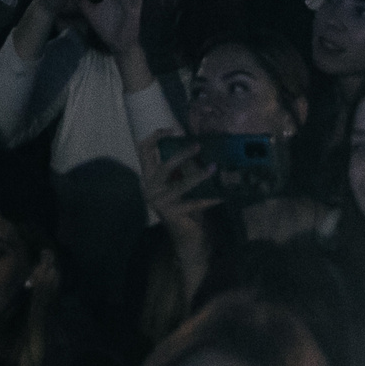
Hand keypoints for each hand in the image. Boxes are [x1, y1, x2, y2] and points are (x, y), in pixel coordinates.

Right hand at [139, 138, 222, 255]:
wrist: (185, 235)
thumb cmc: (184, 203)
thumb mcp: (179, 181)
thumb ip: (182, 166)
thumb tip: (196, 143)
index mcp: (149, 176)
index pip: (143, 151)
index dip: (155, 137)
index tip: (172, 129)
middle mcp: (149, 188)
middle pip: (164, 166)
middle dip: (182, 154)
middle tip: (199, 146)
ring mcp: (159, 202)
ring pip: (181, 184)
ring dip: (199, 176)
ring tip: (214, 168)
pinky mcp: (171, 214)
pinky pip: (193, 202)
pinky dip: (208, 198)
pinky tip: (221, 195)